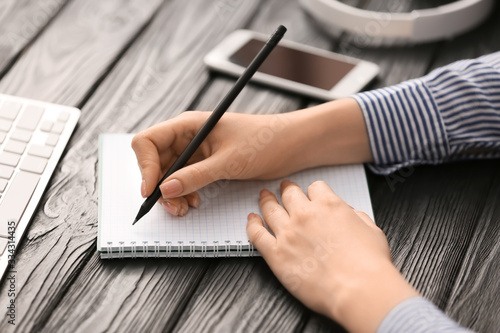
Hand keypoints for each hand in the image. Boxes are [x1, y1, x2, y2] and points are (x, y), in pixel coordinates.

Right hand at [131, 111, 302, 214]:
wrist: (290, 145)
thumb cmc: (264, 141)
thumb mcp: (229, 161)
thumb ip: (195, 176)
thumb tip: (164, 190)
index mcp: (188, 125)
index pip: (148, 141)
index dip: (145, 166)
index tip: (151, 190)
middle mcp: (188, 137)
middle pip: (155, 162)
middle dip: (159, 186)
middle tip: (171, 206)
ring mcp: (196, 151)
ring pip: (168, 175)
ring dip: (172, 194)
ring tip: (184, 209)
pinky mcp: (206, 164)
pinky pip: (184, 181)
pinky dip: (185, 193)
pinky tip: (195, 202)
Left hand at [247, 180, 418, 332]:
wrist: (358, 289)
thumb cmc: (369, 264)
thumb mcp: (371, 230)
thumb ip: (355, 217)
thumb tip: (348, 214)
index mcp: (329, 205)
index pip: (315, 187)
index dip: (313, 191)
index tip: (311, 194)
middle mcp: (305, 215)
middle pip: (289, 194)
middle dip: (286, 189)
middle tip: (283, 189)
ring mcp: (288, 234)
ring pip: (270, 209)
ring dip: (266, 200)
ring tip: (264, 197)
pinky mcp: (276, 254)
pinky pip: (257, 234)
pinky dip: (252, 224)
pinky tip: (251, 220)